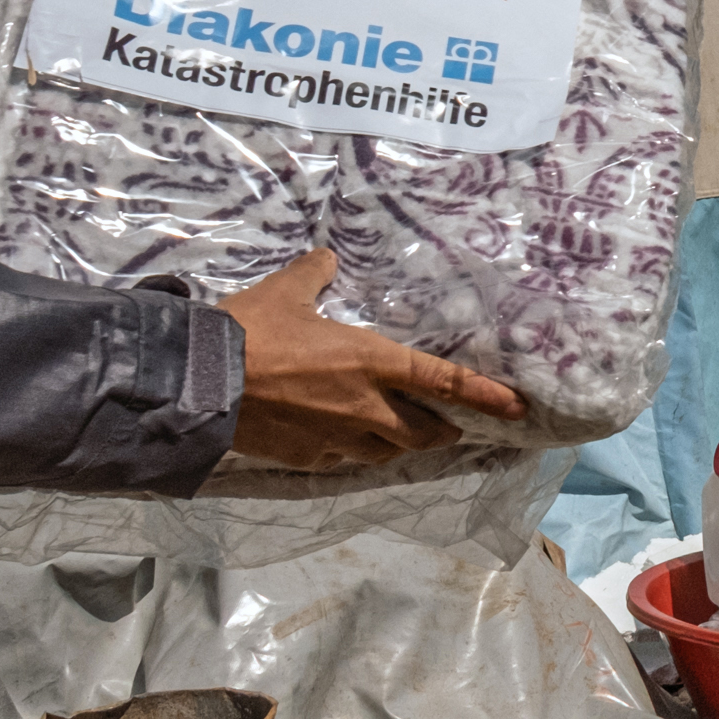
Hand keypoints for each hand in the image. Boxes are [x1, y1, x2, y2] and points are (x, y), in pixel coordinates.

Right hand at [215, 249, 526, 469]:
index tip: (517, 408)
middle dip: (440, 430)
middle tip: (445, 423)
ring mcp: (337, 439)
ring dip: (395, 443)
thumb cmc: (251, 330)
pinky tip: (335, 439)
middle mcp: (366, 407)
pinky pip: (341, 460)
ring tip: (391, 431)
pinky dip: (348, 450)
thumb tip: (326, 259)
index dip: (485, 396)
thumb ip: (314, 275)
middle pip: (424, 433)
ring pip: (384, 452)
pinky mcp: (306, 459)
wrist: (201, 381)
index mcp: (373, 362)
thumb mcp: (286, 291)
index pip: (445, 383)